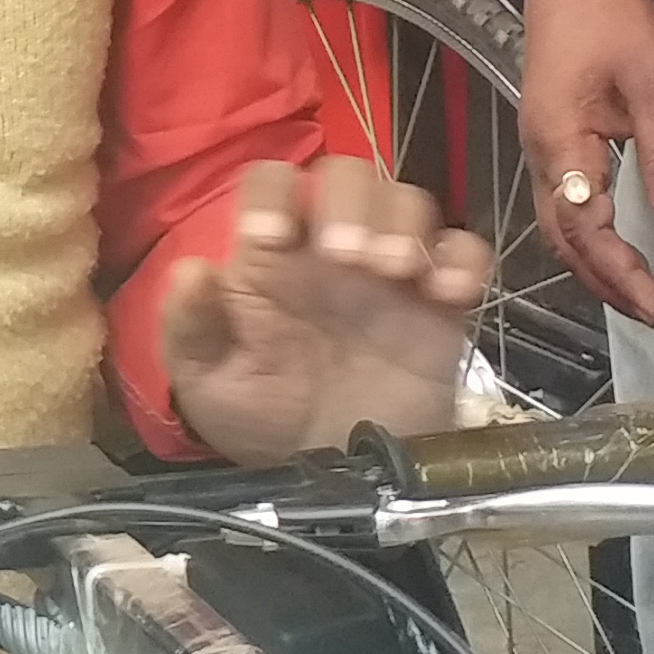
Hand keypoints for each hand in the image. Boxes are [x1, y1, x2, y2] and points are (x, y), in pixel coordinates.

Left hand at [161, 158, 492, 465]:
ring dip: (404, 223)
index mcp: (270, 255)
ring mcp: (390, 274)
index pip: (271, 184)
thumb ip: (193, 328)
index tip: (270, 236)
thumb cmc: (261, 415)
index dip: (272, 194)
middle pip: (348, 176)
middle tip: (348, 257)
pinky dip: (463, 259)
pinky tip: (448, 293)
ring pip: (407, 203)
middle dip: (350, 202)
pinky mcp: (441, 307)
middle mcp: (330, 250)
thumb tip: (190, 271)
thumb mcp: (207, 382)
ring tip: (393, 270)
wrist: (329, 476)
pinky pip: (464, 254)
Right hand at [518, 0, 653, 333]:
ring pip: (559, 228)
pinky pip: (563, 205)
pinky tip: (616, 247)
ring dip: (597, 268)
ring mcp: (540, 145)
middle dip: (609, 286)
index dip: (624, 277)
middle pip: (564, 242)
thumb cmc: (617, 17)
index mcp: (560, 143)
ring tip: (642, 295)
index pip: (586, 233)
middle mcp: (540, 154)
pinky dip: (589, 240)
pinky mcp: (551, 136)